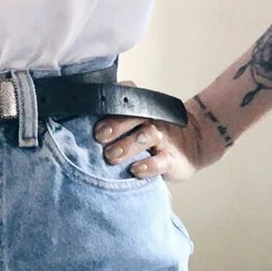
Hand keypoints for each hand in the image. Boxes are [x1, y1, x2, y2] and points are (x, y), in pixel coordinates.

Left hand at [92, 80, 222, 182]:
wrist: (193, 143)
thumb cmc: (152, 134)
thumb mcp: (136, 123)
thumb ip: (114, 121)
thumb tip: (79, 125)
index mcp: (139, 109)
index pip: (124, 100)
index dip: (109, 106)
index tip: (93, 118)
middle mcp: (151, 120)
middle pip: (133, 116)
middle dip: (115, 125)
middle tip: (99, 137)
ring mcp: (163, 138)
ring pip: (146, 135)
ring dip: (128, 145)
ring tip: (112, 156)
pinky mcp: (173, 158)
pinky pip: (162, 160)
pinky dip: (148, 165)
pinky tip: (136, 170)